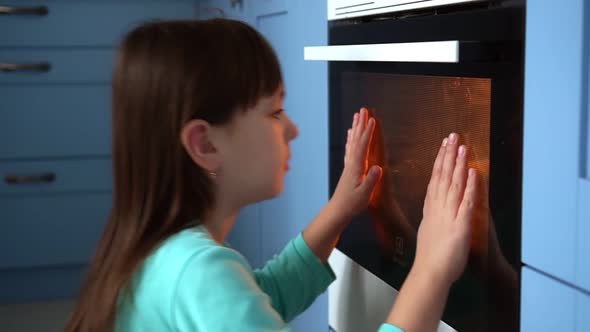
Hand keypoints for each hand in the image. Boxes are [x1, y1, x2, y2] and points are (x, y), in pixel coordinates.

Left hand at [330, 108, 382, 220]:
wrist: (338, 211)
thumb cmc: (351, 204)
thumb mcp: (364, 195)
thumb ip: (371, 181)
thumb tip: (378, 167)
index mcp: (356, 168)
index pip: (363, 146)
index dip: (368, 133)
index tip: (372, 119)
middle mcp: (351, 163)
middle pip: (357, 140)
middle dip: (361, 124)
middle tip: (363, 110)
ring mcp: (349, 165)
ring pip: (353, 142)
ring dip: (356, 128)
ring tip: (357, 116)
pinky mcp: (349, 169)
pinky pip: (350, 149)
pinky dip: (352, 139)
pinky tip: (351, 134)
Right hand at [413, 133, 477, 286]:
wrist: (430, 272)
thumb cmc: (430, 257)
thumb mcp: (427, 231)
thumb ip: (431, 217)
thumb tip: (432, 208)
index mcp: (431, 209)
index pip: (435, 180)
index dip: (439, 162)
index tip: (443, 147)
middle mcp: (438, 208)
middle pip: (443, 177)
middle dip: (448, 155)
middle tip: (452, 136)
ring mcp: (449, 214)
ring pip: (453, 184)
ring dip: (458, 165)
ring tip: (462, 146)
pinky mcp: (460, 224)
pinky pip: (466, 202)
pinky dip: (469, 186)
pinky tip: (472, 172)